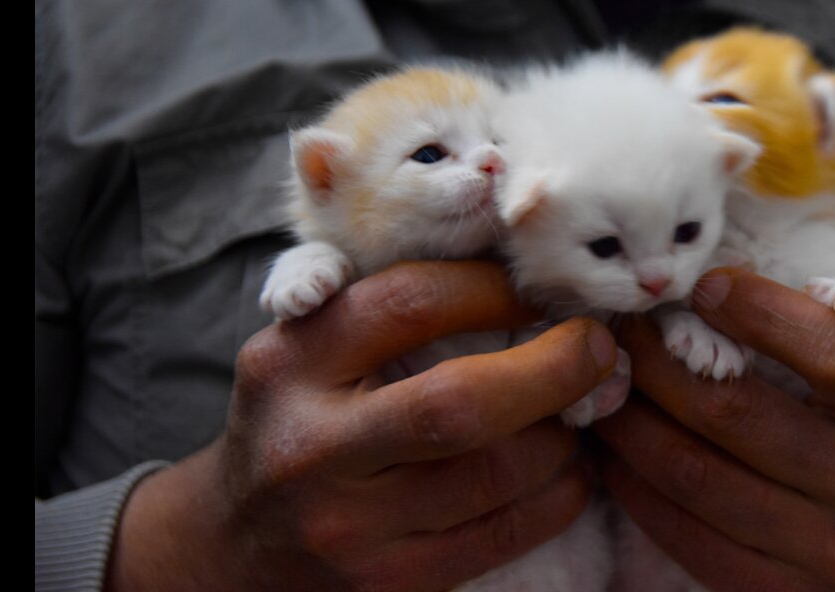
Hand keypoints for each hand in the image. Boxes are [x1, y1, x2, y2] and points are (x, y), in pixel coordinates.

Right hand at [107, 260, 618, 590]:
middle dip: (554, 368)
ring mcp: (351, 526)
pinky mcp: (389, 583)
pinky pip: (504, 534)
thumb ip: (383, 310)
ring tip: (586, 407)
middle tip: (600, 347)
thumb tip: (516, 273)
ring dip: (565, 434)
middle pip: (462, 402)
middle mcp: (314, 446)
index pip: (412, 305)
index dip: (496, 289)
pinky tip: (571, 468)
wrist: (234, 543)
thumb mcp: (306, 350)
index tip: (541, 288)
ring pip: (498, 473)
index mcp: (292, 363)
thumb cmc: (294, 420)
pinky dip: (559, 494)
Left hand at [594, 268, 834, 591]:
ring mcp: (831, 553)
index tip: (705, 285)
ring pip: (696, 474)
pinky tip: (614, 449)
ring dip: (631, 422)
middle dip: (663, 363)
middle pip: (740, 414)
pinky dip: (634, 484)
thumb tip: (710, 285)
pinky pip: (683, 531)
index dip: (760, 311)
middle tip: (624, 333)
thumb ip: (815, 322)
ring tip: (606, 386)